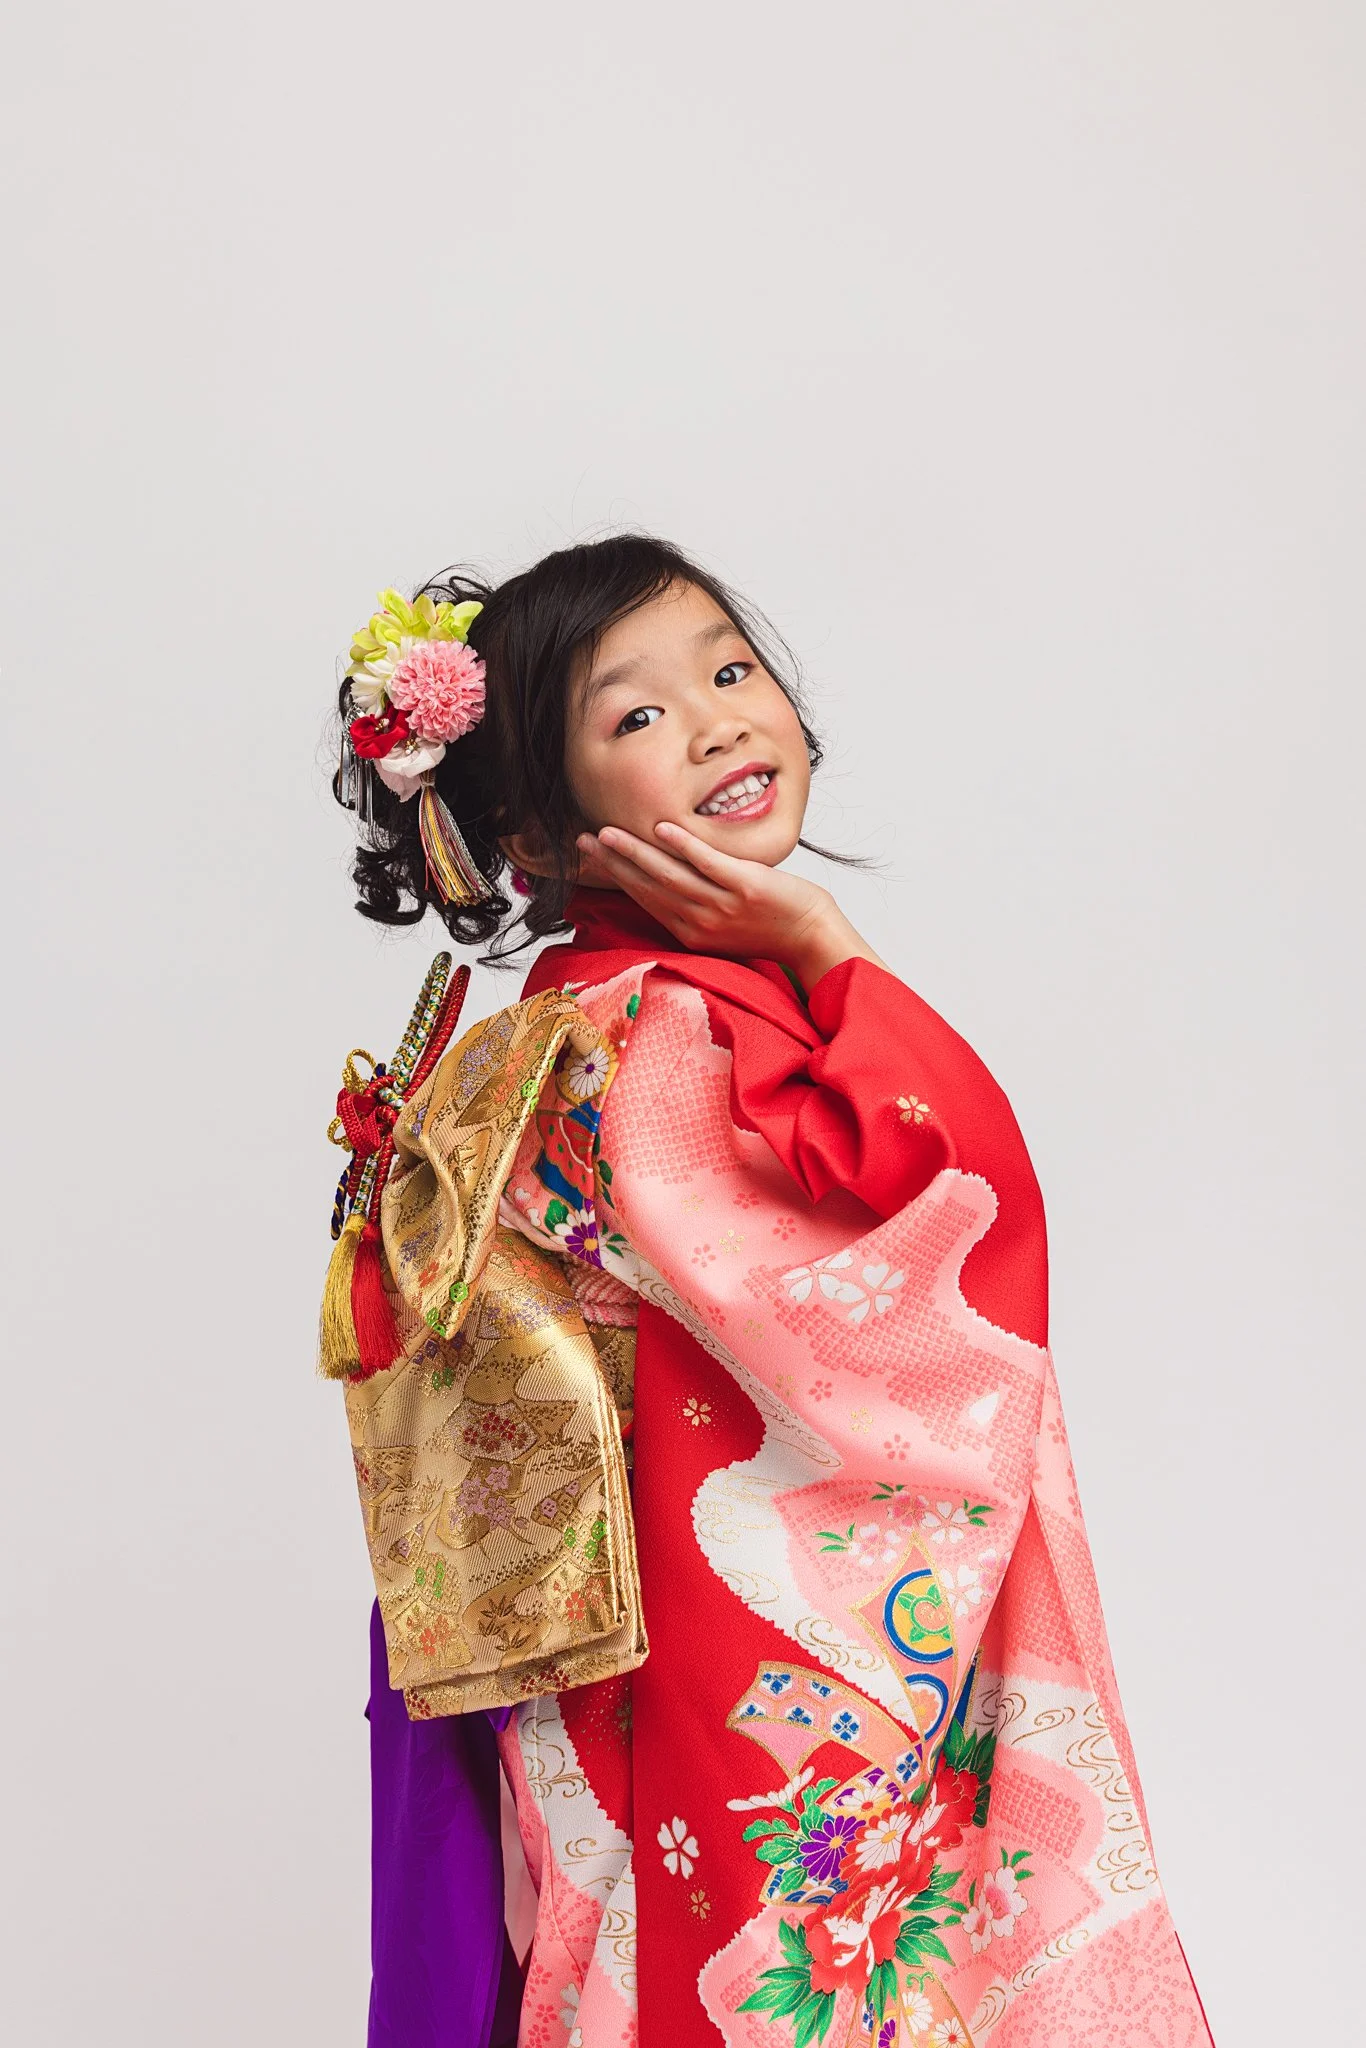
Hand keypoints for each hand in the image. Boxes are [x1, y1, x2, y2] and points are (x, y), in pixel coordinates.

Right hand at [576, 821, 888, 986]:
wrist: (812, 936)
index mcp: (690, 932)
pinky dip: (684, 847)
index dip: (614, 876)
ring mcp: (722, 905)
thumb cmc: (769, 927)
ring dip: (635, 852)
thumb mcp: (721, 925)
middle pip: (647, 886)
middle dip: (612, 862)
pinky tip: (662, 829)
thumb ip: (693, 906)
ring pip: (669, 875)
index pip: (643, 898)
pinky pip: (709, 864)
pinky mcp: (746, 887)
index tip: (590, 857)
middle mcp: (699, 921)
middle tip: (583, 840)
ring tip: (608, 834)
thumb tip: (668, 881)